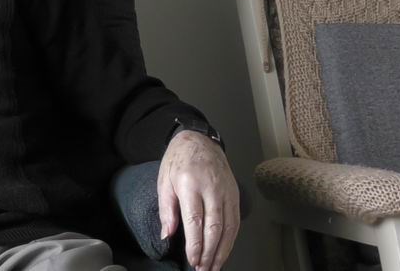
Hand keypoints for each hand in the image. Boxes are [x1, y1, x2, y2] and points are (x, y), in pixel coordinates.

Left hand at [157, 130, 239, 270]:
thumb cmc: (178, 160)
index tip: (192, 259)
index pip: (195, 220)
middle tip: (203, 269)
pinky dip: (231, 239)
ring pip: (228, 226)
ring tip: (214, 266)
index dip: (195, 243)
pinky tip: (224, 251)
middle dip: (209, 252)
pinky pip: (235, 221)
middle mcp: (211, 188)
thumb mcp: (164, 181)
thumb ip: (166, 210)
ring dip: (222, 250)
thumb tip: (167, 235)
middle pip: (214, 226)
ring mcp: (226, 191)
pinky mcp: (235, 194)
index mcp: (190, 183)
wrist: (199, 141)